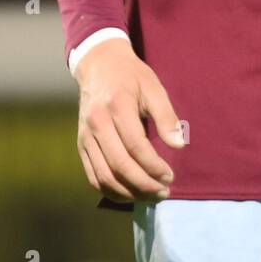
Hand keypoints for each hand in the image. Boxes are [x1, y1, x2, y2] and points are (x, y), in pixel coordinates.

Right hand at [75, 37, 184, 201]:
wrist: (99, 65)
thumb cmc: (131, 76)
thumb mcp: (154, 87)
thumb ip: (166, 116)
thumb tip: (179, 145)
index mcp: (117, 105)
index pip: (135, 145)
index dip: (154, 166)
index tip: (170, 176)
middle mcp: (97, 123)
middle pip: (119, 165)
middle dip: (144, 184)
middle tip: (164, 192)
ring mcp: (85, 136)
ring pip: (104, 176)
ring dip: (128, 192)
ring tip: (151, 196)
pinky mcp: (81, 145)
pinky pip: (93, 176)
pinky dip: (111, 191)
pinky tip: (130, 194)